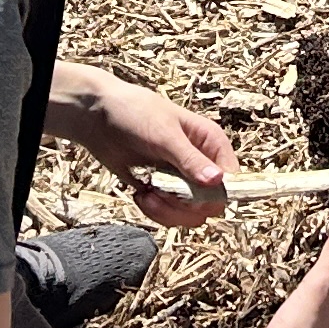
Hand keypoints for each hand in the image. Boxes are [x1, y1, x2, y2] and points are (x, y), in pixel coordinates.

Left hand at [74, 76, 235, 228]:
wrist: (96, 116)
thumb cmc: (134, 112)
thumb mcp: (164, 135)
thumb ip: (190, 159)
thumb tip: (218, 181)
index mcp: (211, 143)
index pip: (231, 180)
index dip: (216, 195)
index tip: (191, 198)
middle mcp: (201, 163)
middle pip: (211, 204)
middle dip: (185, 206)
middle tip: (161, 193)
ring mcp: (181, 179)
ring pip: (191, 214)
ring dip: (168, 212)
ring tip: (146, 195)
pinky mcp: (162, 190)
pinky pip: (170, 214)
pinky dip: (156, 212)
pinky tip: (140, 194)